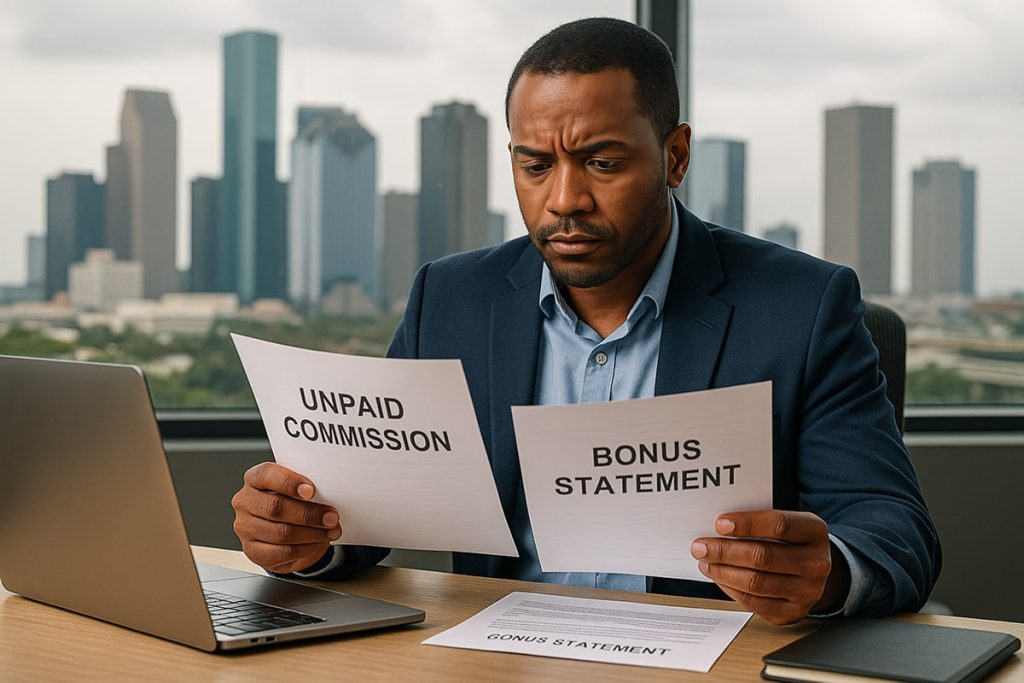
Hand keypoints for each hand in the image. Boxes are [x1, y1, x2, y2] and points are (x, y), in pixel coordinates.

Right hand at [231, 462, 342, 573]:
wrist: (285, 530)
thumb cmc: (293, 502)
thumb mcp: (297, 488)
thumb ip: (306, 487)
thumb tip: (328, 494)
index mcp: (254, 478)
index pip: (266, 474)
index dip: (289, 482)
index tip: (311, 491)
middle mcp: (245, 502)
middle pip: (276, 507)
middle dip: (309, 514)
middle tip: (331, 517)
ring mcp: (245, 528)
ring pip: (281, 533)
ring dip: (312, 534)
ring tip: (330, 531)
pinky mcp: (252, 551)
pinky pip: (282, 552)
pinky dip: (306, 548)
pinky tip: (317, 542)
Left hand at [690, 510, 848, 624]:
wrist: (813, 570)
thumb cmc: (791, 541)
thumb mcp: (786, 523)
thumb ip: (759, 523)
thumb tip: (719, 527)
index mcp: (814, 532)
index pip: (779, 525)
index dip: (746, 524)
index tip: (719, 524)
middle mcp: (816, 563)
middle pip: (763, 557)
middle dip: (725, 551)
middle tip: (700, 547)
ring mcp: (807, 591)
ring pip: (756, 582)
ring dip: (723, 572)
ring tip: (705, 562)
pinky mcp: (793, 612)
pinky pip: (755, 603)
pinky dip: (731, 589)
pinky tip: (719, 577)